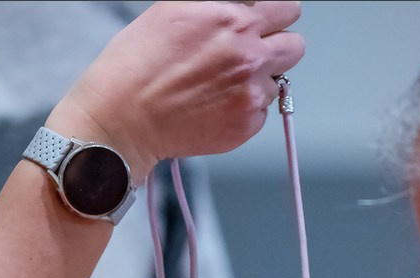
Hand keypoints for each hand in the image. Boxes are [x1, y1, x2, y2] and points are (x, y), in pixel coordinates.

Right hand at [46, 1, 304, 181]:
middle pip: (295, 45)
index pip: (285, 8)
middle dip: (276, 47)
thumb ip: (221, 6)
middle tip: (253, 54)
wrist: (125, 116)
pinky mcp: (248, 123)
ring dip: (260, 80)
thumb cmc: (139, 64)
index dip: (274, 16)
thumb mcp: (178, 9)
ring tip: (224, 84)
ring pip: (279, 81)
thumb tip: (246, 6)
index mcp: (233, 18)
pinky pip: (263, 111)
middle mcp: (249, 54)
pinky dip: (246, 108)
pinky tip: (216, 105)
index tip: (267, 23)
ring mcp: (252, 92)